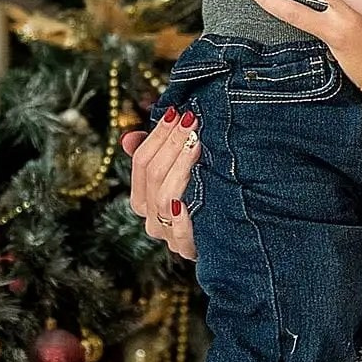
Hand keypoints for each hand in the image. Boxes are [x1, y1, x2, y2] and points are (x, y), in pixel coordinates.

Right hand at [122, 112, 200, 260]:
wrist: (233, 235)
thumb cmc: (202, 196)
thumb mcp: (179, 171)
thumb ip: (155, 153)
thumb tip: (128, 138)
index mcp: (143, 198)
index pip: (141, 162)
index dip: (156, 136)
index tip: (175, 113)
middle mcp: (151, 218)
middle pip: (153, 176)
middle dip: (171, 144)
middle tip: (191, 122)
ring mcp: (168, 235)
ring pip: (164, 198)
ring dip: (181, 167)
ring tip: (197, 145)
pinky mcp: (187, 249)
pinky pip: (180, 233)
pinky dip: (184, 217)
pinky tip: (190, 199)